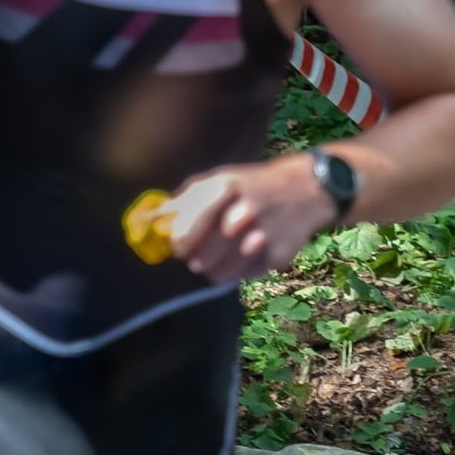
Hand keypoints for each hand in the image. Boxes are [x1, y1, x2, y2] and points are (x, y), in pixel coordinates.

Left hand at [164, 155, 339, 283]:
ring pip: (219, 274)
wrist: (305, 189)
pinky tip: (249, 253)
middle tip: (203, 255)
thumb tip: (149, 221)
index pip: (185, 232)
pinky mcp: (277, 256)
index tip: (181, 248)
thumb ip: (185, 199)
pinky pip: (243, 276)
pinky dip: (241, 270)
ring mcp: (261, 236)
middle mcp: (242, 212)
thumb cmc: (252, 186)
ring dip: (216, 270)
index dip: (179, 245)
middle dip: (197, 260)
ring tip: (223, 256)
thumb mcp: (221, 179)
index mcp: (224, 189)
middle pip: (200, 259)